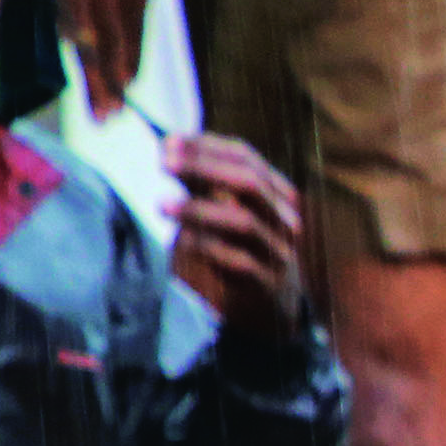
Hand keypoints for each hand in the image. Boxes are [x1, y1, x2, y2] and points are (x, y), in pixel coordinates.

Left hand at [53, 0, 175, 114]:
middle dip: (100, 85)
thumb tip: (79, 30)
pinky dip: (135, 50)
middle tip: (105, 118)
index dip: (82, 70)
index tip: (89, 99)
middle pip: (92, 45)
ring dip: (119, 75)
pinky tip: (134, 72)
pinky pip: (136, 25)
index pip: (71, 35)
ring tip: (120, 103)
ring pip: (116, 40)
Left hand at [160, 133, 307, 336]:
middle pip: (250, 183)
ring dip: (199, 210)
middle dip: (205, 169)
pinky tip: (180, 241)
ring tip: (162, 206)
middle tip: (164, 163)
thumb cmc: (241, 248)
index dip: (207, 147)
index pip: (246, 158)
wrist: (272, 303)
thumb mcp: (224, 208)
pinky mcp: (268, 282)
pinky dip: (206, 248)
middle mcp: (283, 218)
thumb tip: (168, 146)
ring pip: (244, 222)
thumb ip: (203, 182)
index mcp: (275, 193)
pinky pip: (239, 262)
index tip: (168, 143)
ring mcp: (278, 250)